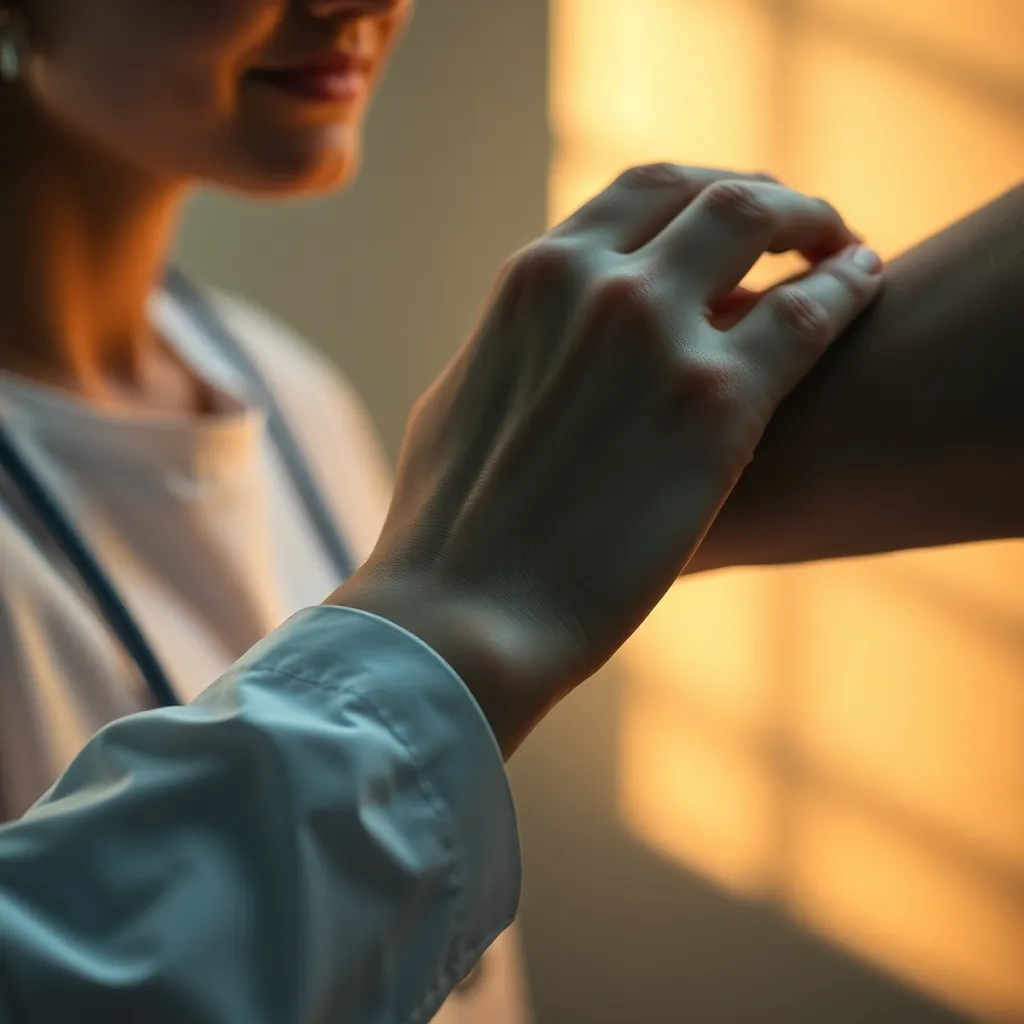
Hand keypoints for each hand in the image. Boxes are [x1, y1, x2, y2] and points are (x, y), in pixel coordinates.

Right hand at [330, 164, 882, 755]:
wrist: (464, 618)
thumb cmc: (451, 533)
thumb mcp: (464, 403)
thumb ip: (516, 352)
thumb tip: (542, 346)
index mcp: (533, 280)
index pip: (642, 193)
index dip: (704, 193)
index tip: (734, 218)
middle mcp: (596, 283)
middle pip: (713, 192)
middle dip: (770, 197)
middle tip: (804, 226)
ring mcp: (658, 335)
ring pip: (764, 224)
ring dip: (817, 227)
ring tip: (846, 251)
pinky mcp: (716, 404)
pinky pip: (809, 314)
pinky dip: (847, 289)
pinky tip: (866, 287)